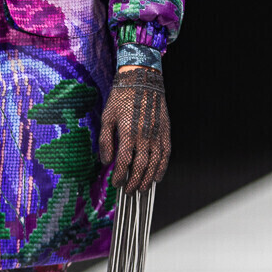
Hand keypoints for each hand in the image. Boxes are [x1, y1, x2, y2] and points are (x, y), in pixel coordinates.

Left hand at [98, 63, 170, 192]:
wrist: (142, 80)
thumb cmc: (122, 97)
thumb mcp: (107, 117)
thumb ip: (106, 141)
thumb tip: (106, 161)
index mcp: (128, 132)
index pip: (124, 161)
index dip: (119, 176)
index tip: (116, 184)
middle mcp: (144, 135)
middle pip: (141, 166)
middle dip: (134, 182)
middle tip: (128, 191)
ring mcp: (157, 134)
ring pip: (155, 163)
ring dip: (148, 179)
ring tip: (142, 189)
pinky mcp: (165, 131)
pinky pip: (166, 154)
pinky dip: (162, 167)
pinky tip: (157, 177)